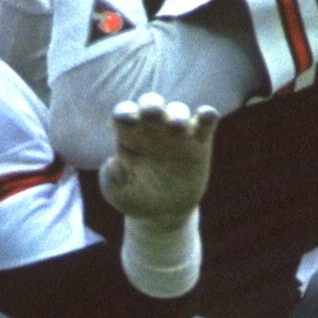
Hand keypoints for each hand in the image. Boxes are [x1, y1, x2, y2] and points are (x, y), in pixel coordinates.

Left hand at [101, 95, 218, 223]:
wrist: (164, 212)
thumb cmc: (135, 197)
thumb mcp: (117, 193)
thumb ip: (110, 180)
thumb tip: (114, 164)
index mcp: (129, 135)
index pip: (124, 114)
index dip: (125, 112)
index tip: (126, 120)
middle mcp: (152, 129)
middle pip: (151, 104)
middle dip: (151, 104)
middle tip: (152, 112)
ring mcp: (177, 133)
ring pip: (178, 111)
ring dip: (177, 114)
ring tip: (177, 128)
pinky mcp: (200, 142)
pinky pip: (206, 121)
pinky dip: (207, 116)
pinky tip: (205, 116)